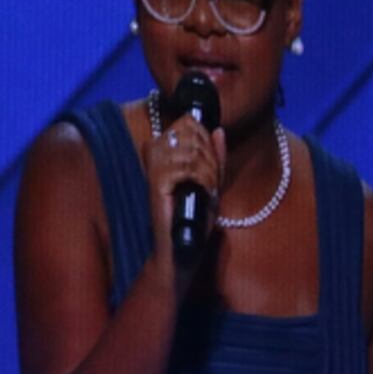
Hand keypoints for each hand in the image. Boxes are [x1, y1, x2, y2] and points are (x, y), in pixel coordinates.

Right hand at [140, 100, 231, 270]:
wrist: (180, 250)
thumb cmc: (193, 219)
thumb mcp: (210, 183)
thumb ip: (215, 156)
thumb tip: (218, 130)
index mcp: (164, 152)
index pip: (185, 123)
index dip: (204, 135)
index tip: (211, 160)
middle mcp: (154, 157)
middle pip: (187, 132)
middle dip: (207, 152)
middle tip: (211, 176)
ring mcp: (154, 170)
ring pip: (188, 150)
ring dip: (207, 168)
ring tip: (209, 187)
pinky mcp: (156, 185)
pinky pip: (185, 168)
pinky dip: (202, 178)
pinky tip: (204, 192)